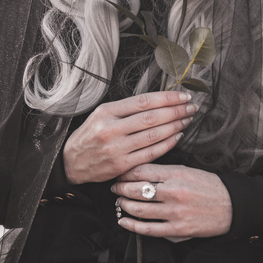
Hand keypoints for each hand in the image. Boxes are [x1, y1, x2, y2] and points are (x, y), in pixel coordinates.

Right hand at [63, 92, 196, 184]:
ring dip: (174, 126)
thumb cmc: (90, 135)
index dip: (166, 98)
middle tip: (191, 107)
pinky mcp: (121, 166)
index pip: (143, 101)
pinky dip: (167, 144)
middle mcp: (111, 128)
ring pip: (153, 135)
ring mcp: (116, 148)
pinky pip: (150, 154)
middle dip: (175, 111)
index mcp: (107, 111)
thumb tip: (157, 101)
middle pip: (151, 117)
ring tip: (187, 120)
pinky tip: (177, 136)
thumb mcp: (101, 114)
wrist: (71, 162)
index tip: (183, 96)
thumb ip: (126, 109)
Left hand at [111, 163, 232, 238]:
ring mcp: (174, 213)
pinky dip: (132, 226)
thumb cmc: (208, 185)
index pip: (141, 171)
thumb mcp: (186, 170)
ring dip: (124, 205)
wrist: (230, 206)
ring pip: (139, 209)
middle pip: (136, 190)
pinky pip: (148, 230)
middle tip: (114, 187)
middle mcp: (173, 192)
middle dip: (120, 188)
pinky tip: (124, 222)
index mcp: (176, 173)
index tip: (119, 173)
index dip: (125, 172)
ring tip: (119, 202)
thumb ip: (163, 171)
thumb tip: (138, 171)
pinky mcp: (177, 230)